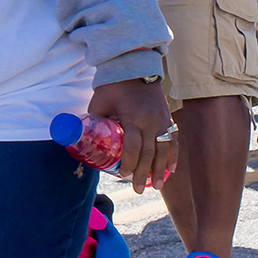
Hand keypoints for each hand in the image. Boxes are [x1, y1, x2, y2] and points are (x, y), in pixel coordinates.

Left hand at [88, 77, 176, 192]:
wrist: (134, 67)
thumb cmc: (113, 87)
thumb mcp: (99, 103)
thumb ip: (95, 122)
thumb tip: (84, 143)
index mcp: (133, 117)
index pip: (133, 146)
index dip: (129, 163)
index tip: (122, 175)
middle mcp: (151, 120)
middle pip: (150, 152)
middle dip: (144, 173)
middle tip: (138, 190)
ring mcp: (162, 120)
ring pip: (164, 149)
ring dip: (161, 169)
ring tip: (157, 186)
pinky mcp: (167, 118)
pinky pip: (174, 140)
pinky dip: (173, 156)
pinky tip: (172, 169)